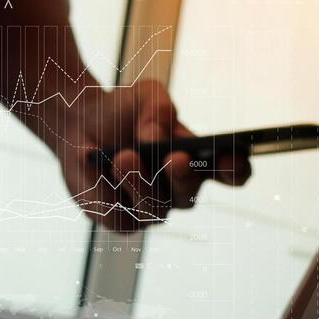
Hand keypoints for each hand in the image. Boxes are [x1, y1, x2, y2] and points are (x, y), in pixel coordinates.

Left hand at [50, 79, 249, 233]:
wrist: (82, 124)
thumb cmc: (124, 113)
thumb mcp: (145, 97)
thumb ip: (157, 111)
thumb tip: (155, 139)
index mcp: (199, 162)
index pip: (231, 174)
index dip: (236, 169)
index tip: (230, 157)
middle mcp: (179, 191)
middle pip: (189, 196)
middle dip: (183, 177)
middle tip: (175, 158)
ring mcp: (151, 210)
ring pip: (153, 210)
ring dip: (140, 183)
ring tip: (125, 155)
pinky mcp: (120, 221)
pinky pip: (118, 217)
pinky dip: (106, 193)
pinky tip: (96, 170)